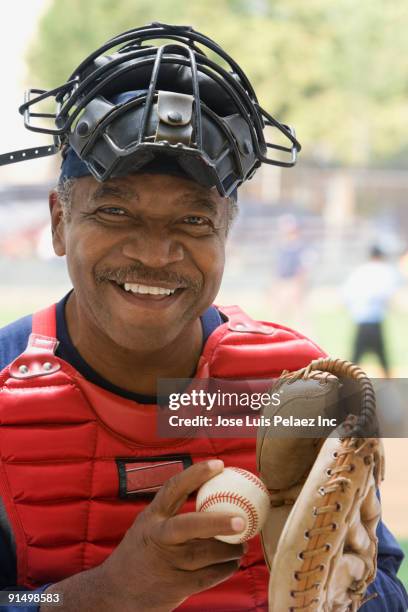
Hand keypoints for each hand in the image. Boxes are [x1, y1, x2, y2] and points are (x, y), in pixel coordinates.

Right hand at [99, 459, 246, 610]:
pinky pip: (208, 577)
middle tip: (242, 519)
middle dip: (218, 522)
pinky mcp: (175, 587)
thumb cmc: (141, 552)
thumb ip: (173, 513)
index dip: (197, 474)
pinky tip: (232, 564)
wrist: (115, 592)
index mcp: (152, 517)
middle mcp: (158, 537)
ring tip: (242, 545)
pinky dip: (225, 569)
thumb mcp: (148, 525)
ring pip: (205, 554)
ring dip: (230, 550)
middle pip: (190, 526)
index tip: (219, 464)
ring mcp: (166, 564)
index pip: (173, 488)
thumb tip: (216, 495)